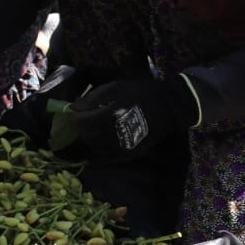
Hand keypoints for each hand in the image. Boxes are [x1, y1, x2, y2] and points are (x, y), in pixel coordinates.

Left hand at [65, 74, 195, 157]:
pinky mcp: (131, 153)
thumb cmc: (141, 92)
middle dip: (81, 127)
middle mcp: (116, 134)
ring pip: (95, 147)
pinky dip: (98, 151)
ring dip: (89, 138)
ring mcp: (124, 146)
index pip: (82, 122)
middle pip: (87, 135)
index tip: (75, 110)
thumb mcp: (115, 87)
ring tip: (92, 127)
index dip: (74, 116)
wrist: (170, 106)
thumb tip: (75, 107)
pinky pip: (107, 157)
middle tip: (83, 118)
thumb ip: (93, 97)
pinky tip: (98, 142)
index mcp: (112, 116)